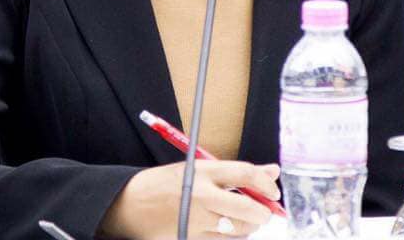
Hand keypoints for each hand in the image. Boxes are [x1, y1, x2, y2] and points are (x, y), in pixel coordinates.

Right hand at [99, 160, 280, 239]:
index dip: (266, 183)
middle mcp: (202, 196)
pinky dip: (232, 236)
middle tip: (263, 210)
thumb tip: (272, 171)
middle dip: (263, 212)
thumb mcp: (197, 169)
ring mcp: (197, 221)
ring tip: (241, 219)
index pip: (246, 174)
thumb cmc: (165, 184)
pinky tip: (224, 228)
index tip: (274, 191)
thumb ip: (235, 173)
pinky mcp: (192, 238)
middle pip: (249, 209)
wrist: (130, 205)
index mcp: (203, 172)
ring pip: (240, 230)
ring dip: (248, 226)